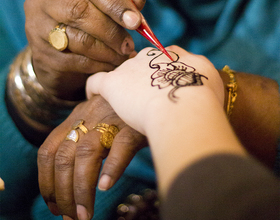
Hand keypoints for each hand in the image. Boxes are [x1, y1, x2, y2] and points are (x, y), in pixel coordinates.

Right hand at [24, 0, 145, 99]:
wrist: (58, 57)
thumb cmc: (83, 27)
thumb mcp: (98, 11)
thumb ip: (117, 5)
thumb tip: (137, 6)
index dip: (115, 5)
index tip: (135, 21)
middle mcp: (45, 5)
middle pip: (81, 13)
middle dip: (112, 31)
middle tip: (129, 45)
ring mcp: (41, 31)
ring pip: (81, 41)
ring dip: (109, 52)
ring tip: (123, 56)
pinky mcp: (45, 57)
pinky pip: (78, 62)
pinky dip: (100, 65)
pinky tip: (112, 65)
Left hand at [38, 95, 146, 218]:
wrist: (151, 90)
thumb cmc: (124, 113)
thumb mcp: (98, 120)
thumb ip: (85, 141)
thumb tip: (74, 177)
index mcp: (76, 117)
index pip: (48, 150)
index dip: (45, 180)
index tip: (52, 204)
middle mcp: (88, 117)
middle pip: (64, 157)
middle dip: (62, 192)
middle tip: (69, 217)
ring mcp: (110, 119)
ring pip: (87, 154)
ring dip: (82, 189)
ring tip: (84, 214)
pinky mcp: (133, 124)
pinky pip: (120, 146)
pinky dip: (111, 168)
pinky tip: (106, 187)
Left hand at [86, 46, 223, 133]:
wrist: (184, 108)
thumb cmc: (202, 101)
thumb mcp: (211, 83)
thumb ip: (201, 78)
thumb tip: (197, 81)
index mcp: (174, 57)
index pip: (165, 59)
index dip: (163, 73)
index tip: (163, 87)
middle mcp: (151, 57)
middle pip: (142, 65)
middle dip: (144, 80)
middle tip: (147, 100)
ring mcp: (131, 69)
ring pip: (122, 74)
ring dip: (124, 87)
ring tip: (125, 103)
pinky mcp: (114, 83)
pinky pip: (96, 82)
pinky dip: (94, 89)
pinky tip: (94, 98)